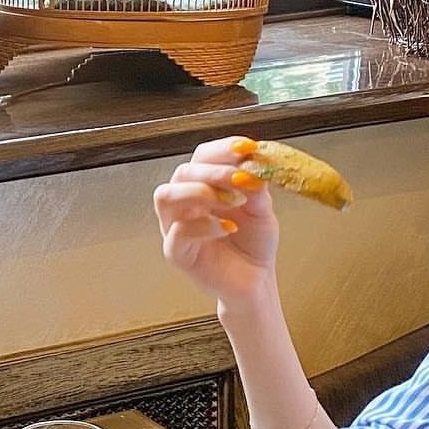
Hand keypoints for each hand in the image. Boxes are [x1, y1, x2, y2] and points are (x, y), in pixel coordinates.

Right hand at [154, 136, 280, 308]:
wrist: (256, 280)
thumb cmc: (253, 243)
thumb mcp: (262, 207)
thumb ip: (255, 185)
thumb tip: (252, 163)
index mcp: (203, 185)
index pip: (202, 156)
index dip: (222, 149)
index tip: (248, 148)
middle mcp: (184, 203)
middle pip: (183, 172)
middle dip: (214, 171)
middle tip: (242, 178)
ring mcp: (175, 228)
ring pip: (166, 197)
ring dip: (200, 192)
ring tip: (232, 201)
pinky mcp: (176, 253)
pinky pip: (178, 232)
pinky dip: (205, 226)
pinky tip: (228, 228)